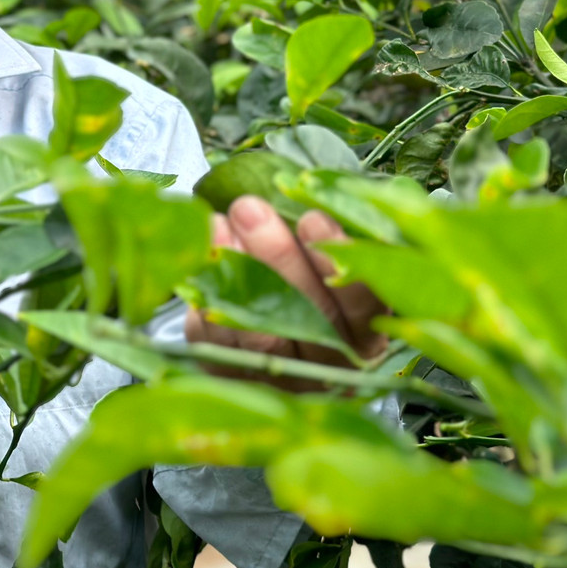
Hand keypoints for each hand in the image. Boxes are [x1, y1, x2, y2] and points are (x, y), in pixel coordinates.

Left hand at [185, 195, 387, 387]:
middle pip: (308, 317)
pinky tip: (201, 254)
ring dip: (235, 272)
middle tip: (249, 207)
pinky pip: (216, 341)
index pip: (362, 303)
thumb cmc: (312, 287)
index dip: (336, 259)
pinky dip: (205, 295)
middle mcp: (329, 363)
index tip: (312, 216)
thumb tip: (302, 189)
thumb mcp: (333, 265)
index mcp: (364, 333)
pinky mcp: (232, 376)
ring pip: (258, 332)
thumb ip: (328, 239)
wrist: (271, 346)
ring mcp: (279, 377)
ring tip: (218, 222)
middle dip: (276, 257)